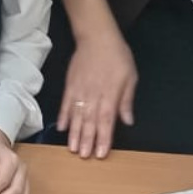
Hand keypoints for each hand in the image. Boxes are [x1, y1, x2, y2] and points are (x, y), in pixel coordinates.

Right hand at [59, 27, 136, 159]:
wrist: (97, 37)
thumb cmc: (117, 56)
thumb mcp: (130, 77)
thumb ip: (126, 100)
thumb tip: (127, 120)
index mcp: (110, 94)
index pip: (106, 120)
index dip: (103, 138)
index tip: (100, 153)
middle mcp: (93, 95)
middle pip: (90, 121)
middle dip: (87, 140)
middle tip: (84, 157)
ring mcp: (79, 90)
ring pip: (77, 115)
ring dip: (75, 133)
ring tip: (73, 148)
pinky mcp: (70, 85)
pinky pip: (66, 103)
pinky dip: (64, 116)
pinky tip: (62, 128)